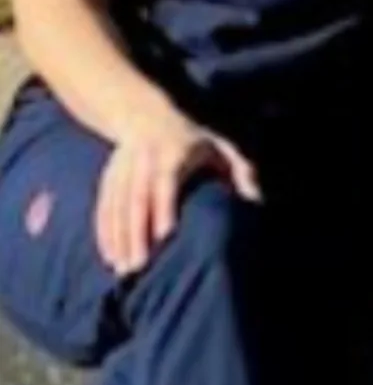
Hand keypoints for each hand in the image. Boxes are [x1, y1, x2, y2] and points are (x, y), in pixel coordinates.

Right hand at [95, 107, 260, 275]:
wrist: (145, 113)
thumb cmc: (194, 137)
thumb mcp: (221, 145)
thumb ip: (241, 170)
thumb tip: (256, 200)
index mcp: (174, 152)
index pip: (166, 182)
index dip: (164, 207)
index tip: (166, 236)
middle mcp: (144, 160)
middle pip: (136, 199)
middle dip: (136, 234)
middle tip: (139, 267)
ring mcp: (123, 169)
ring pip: (117, 207)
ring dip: (119, 239)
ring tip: (124, 270)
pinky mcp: (109, 177)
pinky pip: (104, 207)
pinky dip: (105, 233)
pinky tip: (110, 257)